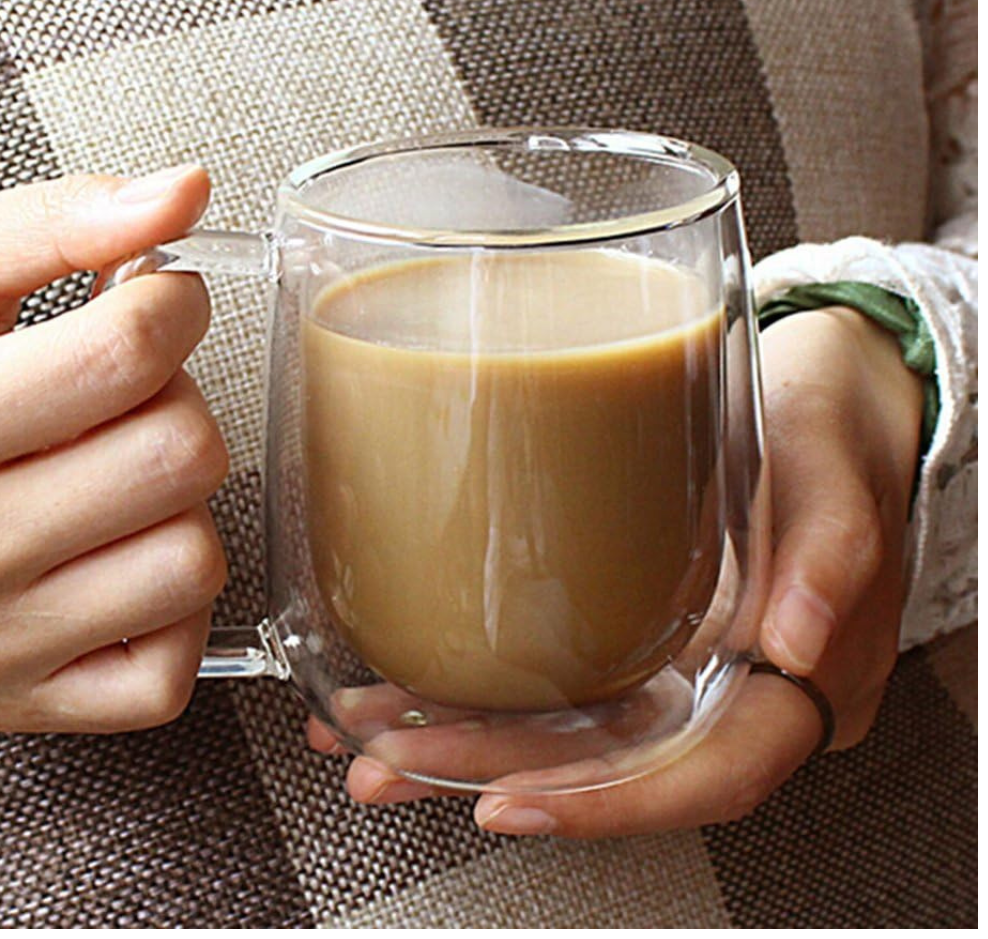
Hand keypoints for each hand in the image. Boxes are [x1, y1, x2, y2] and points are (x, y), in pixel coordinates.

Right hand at [0, 166, 228, 732]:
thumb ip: (57, 221)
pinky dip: (164, 607)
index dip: (171, 303)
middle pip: (180, 456)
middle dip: (173, 407)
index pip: (131, 351)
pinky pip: (171, 666)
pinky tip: (110, 559)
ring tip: (107, 479)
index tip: (151, 302)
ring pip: (192, 561)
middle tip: (118, 402)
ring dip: (174, 507)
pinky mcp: (21, 702)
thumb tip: (184, 191)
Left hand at [308, 306, 923, 835]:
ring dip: (464, 739)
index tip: (509, 802)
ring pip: (566, 726)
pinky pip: (555, 670)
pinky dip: (482, 685)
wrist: (815, 401)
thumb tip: (794, 643)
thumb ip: (833, 555)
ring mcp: (668, 659)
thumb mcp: (839, 479)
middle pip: (605, 763)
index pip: (701, 776)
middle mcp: (716, 689)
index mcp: (785, 685)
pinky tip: (408, 679)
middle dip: (492, 773)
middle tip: (385, 762)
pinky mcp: (629, 620)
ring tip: (366, 732)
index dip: (608, 805)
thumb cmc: (831, 440)